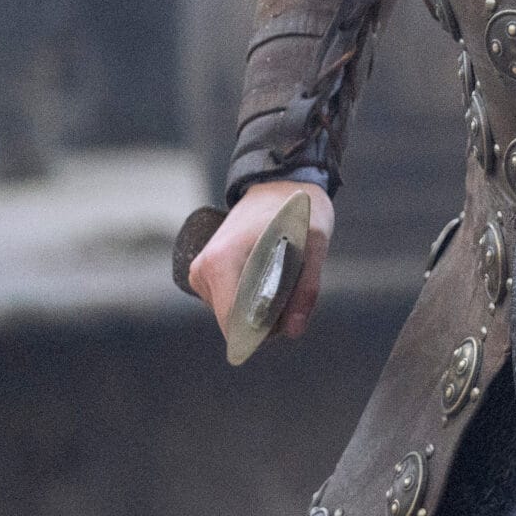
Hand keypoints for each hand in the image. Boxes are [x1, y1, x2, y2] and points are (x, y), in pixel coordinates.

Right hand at [190, 179, 333, 340]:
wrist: (278, 183)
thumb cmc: (297, 210)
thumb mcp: (315, 243)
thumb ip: (306, 288)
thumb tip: (293, 331)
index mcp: (222, 261)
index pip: (232, 321)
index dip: (262, 332)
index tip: (286, 320)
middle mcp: (203, 269)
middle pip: (233, 321)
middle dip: (265, 319)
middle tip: (291, 289)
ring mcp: (200, 272)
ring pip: (231, 314)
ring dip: (260, 308)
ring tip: (280, 274)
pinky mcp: (204, 273)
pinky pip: (229, 302)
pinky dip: (251, 298)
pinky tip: (266, 274)